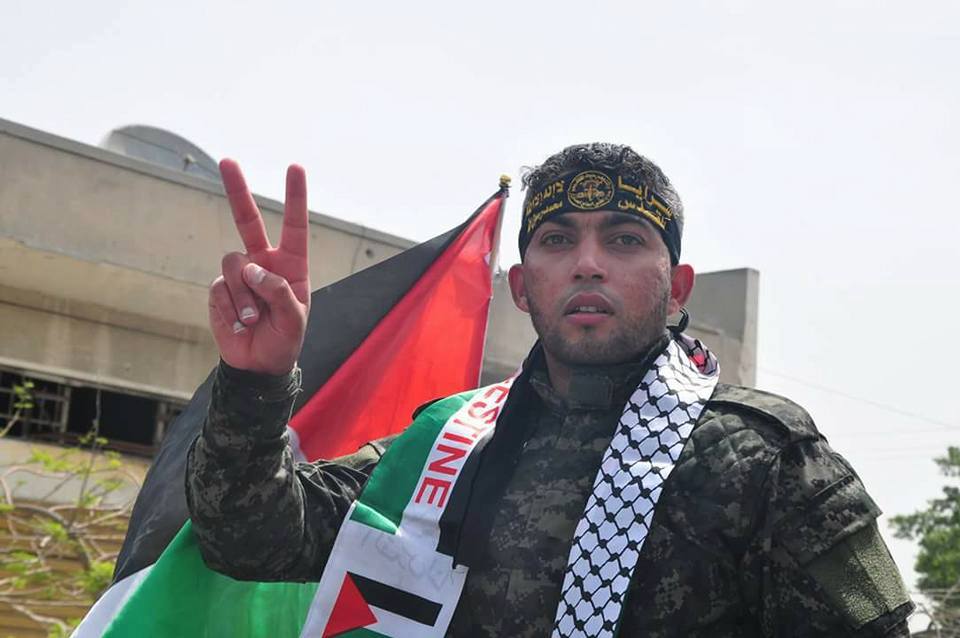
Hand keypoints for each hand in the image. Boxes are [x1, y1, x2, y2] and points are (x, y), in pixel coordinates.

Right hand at [208, 159, 309, 375]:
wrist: (258, 364)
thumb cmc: (285, 340)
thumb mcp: (295, 320)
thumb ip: (279, 292)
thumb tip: (253, 268)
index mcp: (291, 265)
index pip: (294, 226)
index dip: (294, 197)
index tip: (295, 167)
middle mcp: (263, 263)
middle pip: (247, 220)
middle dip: (237, 190)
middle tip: (228, 160)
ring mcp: (239, 275)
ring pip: (233, 263)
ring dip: (244, 295)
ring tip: (254, 319)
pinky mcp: (219, 291)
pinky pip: (219, 288)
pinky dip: (231, 308)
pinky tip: (240, 323)